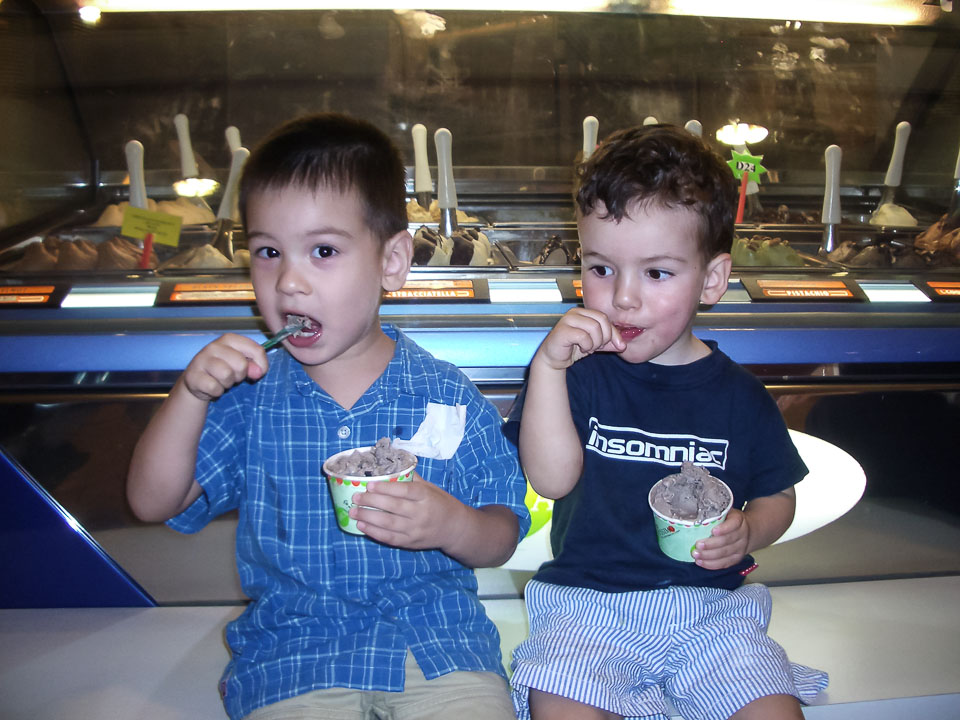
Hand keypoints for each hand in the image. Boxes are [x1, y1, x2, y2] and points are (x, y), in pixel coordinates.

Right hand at [181, 333, 267, 401]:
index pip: (257, 349)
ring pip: (226, 375)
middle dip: (240, 375)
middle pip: (241, 364)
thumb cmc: (222, 369)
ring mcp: (201, 360)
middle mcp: (214, 346)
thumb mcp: (240, 364)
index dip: (262, 365)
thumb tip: (258, 371)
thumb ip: (253, 365)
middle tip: (232, 376)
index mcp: (229, 339)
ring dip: (228, 383)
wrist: (197, 382)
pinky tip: (212, 387)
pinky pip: (214, 387)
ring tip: (221, 381)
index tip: (258, 372)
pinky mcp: (193, 375)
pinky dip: (217, 392)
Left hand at [350, 473, 465, 550]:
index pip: (404, 491)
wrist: (455, 528)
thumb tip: (390, 467)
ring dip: (368, 518)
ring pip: (388, 524)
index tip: (369, 485)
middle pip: (393, 507)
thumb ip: (411, 479)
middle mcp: (421, 513)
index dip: (386, 488)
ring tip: (353, 511)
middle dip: (371, 502)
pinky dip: (374, 533)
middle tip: (356, 497)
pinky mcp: (410, 542)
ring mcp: (415, 530)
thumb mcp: (430, 487)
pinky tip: (362, 526)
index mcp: (426, 496)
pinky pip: (390, 538)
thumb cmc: (440, 503)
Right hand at [535, 307, 625, 371]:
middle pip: (602, 321)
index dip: (614, 333)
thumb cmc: (573, 348)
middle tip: (596, 347)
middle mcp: (575, 313)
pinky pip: (583, 336)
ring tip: (587, 348)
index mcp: (583, 312)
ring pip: (594, 328)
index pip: (605, 318)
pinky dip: (586, 346)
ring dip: (595, 343)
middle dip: (604, 338)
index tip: (619, 346)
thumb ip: (609, 343)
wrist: (554, 359)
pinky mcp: (562, 330)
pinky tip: (581, 349)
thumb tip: (623, 345)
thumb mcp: (595, 344)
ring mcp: (567, 320)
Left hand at [692, 509, 750, 569]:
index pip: (733, 524)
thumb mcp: (725, 512)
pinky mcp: (737, 558)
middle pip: (727, 541)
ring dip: (709, 556)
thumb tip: (692, 514)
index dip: (724, 529)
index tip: (713, 531)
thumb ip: (714, 513)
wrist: (747, 531)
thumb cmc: (728, 520)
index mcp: (738, 520)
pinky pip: (724, 563)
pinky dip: (711, 564)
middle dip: (711, 544)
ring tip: (696, 554)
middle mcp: (742, 534)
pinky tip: (701, 562)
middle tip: (698, 545)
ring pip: (725, 553)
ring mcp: (740, 548)